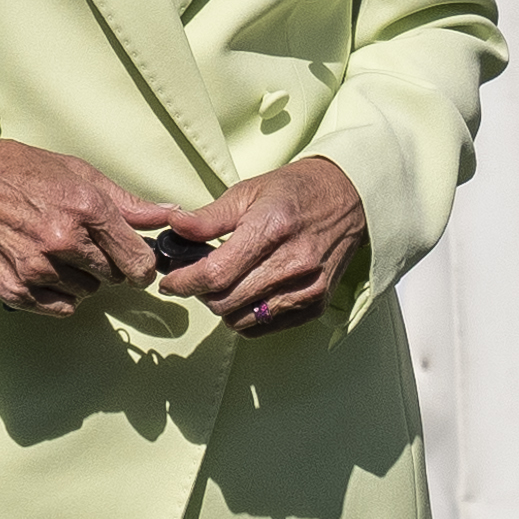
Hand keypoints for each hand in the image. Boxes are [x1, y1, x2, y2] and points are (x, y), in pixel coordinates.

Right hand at [0, 134, 173, 310]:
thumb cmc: (16, 171)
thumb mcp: (77, 172)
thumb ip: (126, 201)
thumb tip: (167, 214)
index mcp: (86, 208)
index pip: (138, 260)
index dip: (143, 264)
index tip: (137, 262)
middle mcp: (63, 241)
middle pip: (114, 277)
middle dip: (107, 263)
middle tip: (84, 243)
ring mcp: (37, 269)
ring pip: (87, 293)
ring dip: (80, 278)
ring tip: (56, 250)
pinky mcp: (15, 290)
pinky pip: (60, 308)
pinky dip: (58, 294)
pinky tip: (43, 268)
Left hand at [140, 151, 368, 332]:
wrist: (349, 200)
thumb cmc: (295, 192)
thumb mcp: (247, 192)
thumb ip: (208, 218)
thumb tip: (173, 227)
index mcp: (272, 229)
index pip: (216, 274)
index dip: (184, 282)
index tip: (170, 280)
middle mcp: (293, 263)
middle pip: (225, 302)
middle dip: (199, 293)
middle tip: (194, 277)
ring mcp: (307, 288)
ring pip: (241, 320)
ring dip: (222, 306)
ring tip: (222, 283)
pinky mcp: (316, 304)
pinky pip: (264, 327)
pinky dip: (246, 316)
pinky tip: (245, 293)